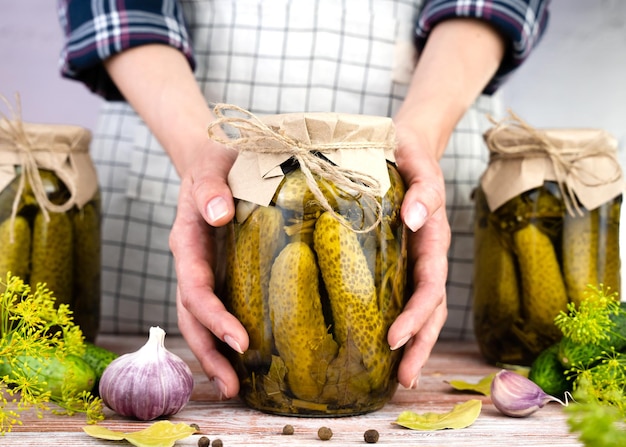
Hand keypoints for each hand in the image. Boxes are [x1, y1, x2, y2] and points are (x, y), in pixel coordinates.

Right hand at [169, 144, 245, 398]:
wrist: (209, 158)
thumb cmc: (214, 160)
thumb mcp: (212, 165)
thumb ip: (211, 187)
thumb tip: (220, 213)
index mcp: (187, 241)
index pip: (196, 287)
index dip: (214, 316)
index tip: (240, 340)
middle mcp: (190, 262)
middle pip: (190, 316)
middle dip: (209, 351)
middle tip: (233, 386)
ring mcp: (201, 269)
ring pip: (198, 319)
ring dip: (212, 353)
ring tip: (234, 387)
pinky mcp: (216, 272)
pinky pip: (213, 308)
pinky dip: (221, 335)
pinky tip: (240, 357)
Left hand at [386, 123, 449, 388]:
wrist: (408, 143)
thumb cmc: (408, 151)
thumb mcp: (416, 162)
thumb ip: (423, 188)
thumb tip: (416, 218)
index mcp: (433, 237)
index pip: (430, 285)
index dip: (416, 314)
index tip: (395, 339)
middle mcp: (428, 254)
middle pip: (433, 308)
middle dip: (420, 344)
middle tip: (404, 378)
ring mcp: (417, 258)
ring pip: (424, 308)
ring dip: (416, 343)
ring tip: (402, 376)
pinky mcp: (402, 258)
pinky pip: (405, 294)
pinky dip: (403, 321)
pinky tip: (388, 344)